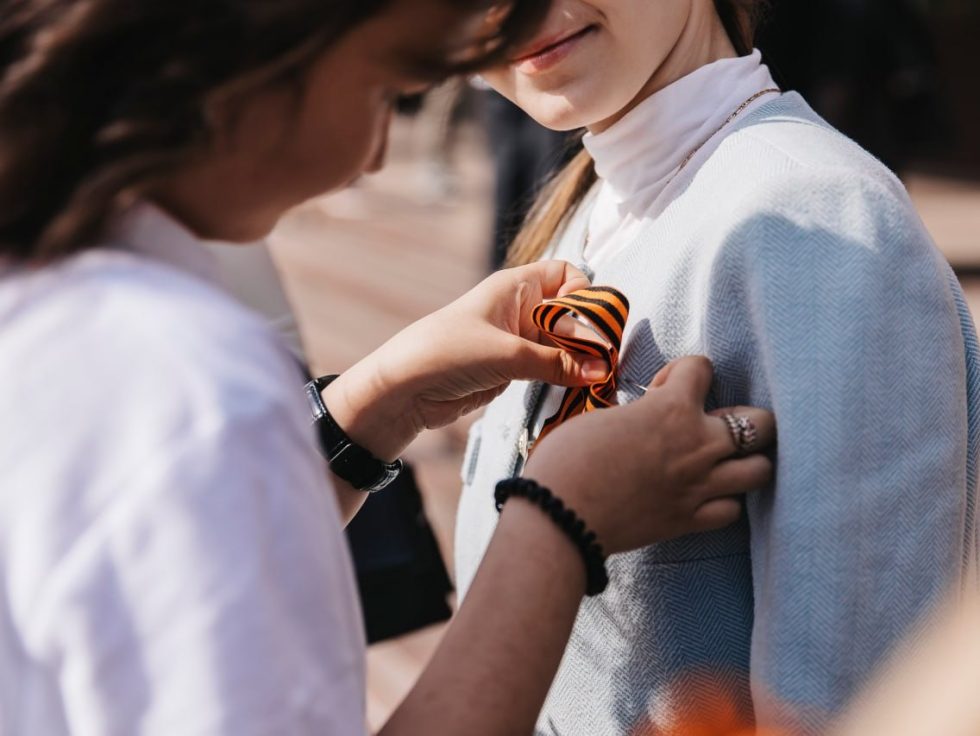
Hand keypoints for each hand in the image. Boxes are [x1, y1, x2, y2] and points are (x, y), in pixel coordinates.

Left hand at [324, 261, 603, 459]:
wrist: (403, 390)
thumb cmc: (447, 354)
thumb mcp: (507, 354)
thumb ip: (557, 363)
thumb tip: (602, 370)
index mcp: (515, 287)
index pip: (566, 275)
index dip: (583, 294)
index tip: (590, 324)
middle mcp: (520, 309)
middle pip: (570, 313)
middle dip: (588, 335)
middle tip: (602, 362)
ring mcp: (517, 339)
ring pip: (563, 344)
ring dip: (580, 360)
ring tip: (598, 380)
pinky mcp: (513, 368)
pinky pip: (550, 368)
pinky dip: (566, 377)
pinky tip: (580, 389)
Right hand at [525, 356, 775, 553]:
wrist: (558, 516)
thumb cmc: (566, 459)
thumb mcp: (602, 417)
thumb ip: (639, 412)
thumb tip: (648, 416)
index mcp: (671, 408)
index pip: (702, 367)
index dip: (682, 371)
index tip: (662, 387)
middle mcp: (697, 444)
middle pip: (762, 423)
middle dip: (743, 416)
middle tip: (713, 422)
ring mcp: (698, 485)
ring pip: (760, 469)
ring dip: (745, 460)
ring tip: (721, 459)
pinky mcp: (689, 521)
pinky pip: (732, 510)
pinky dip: (724, 501)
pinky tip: (704, 494)